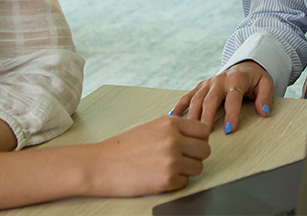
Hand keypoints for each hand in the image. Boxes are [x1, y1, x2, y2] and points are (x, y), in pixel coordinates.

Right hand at [84, 116, 211, 195]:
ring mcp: (171, 161)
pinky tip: (159, 176)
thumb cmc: (123, 147)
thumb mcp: (151, 127)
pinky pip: (185, 182)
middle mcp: (173, 140)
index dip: (198, 140)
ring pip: (198, 167)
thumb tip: (196, 136)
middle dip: (195, 156)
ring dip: (187, 170)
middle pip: (205, 150)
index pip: (203, 131)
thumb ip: (174, 129)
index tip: (191, 145)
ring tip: (168, 168)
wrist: (101, 165)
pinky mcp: (167, 180)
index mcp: (170, 123)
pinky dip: (175, 182)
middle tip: (181, 159)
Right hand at [172, 60, 274, 134]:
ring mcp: (208, 83)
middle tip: (204, 133)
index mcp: (236, 79)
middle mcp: (219, 80)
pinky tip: (173, 117)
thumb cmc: (254, 78)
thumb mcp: (266, 83)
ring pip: (197, 99)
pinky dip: (180, 106)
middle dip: (207, 116)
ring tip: (189, 131)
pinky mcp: (200, 86)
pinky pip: (188, 96)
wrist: (244, 65)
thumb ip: (265, 97)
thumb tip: (264, 112)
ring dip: (193, 115)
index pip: (233, 98)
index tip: (229, 129)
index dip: (231, 114)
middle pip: (211, 99)